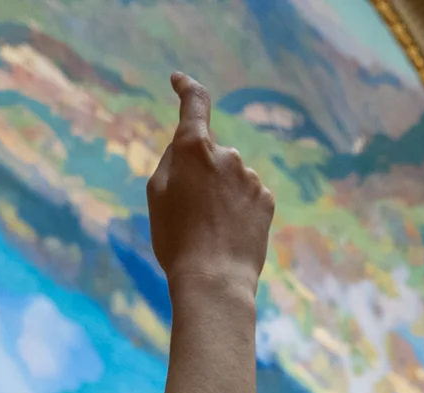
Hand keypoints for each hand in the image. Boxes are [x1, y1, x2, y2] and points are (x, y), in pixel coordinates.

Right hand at [148, 73, 275, 298]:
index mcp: (194, 149)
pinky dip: (238, 207)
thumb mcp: (157, 195)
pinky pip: (247, 195)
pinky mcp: (267, 199)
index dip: (187, 89)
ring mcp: (251, 177)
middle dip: (199, 173)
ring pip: (229, 177)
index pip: (195, 103)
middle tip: (188, 212)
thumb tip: (187, 148)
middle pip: (209, 154)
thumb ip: (172, 161)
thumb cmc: (176, 239)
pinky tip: (229, 232)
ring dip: (220, 193)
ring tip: (209, 229)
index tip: (180, 82)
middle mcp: (227, 155)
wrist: (215, 279)